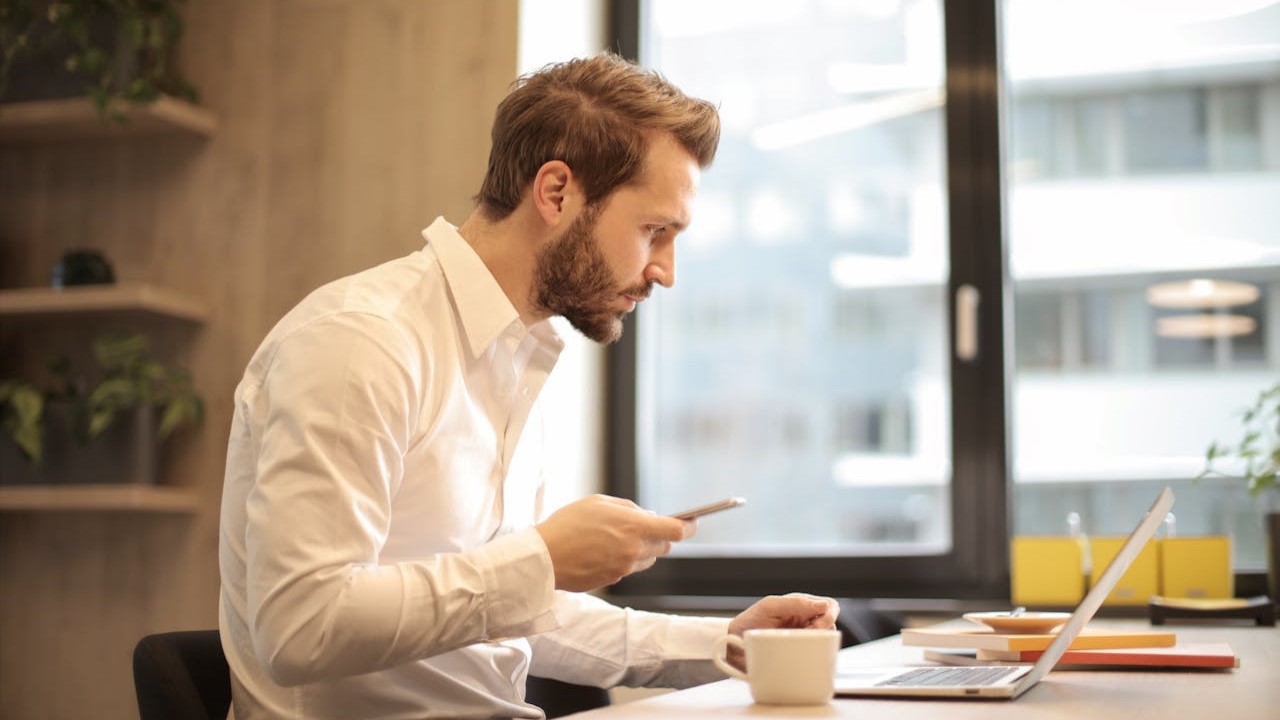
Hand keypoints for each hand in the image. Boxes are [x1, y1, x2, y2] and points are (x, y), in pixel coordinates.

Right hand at [535, 495, 693, 591]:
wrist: (543, 558)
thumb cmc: (568, 524)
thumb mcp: (599, 502)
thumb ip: (628, 508)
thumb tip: (647, 515)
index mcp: (634, 527)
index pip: (676, 531)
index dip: (689, 526)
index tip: (692, 522)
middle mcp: (634, 551)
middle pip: (664, 546)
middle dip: (660, 536)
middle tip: (643, 526)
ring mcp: (624, 569)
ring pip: (647, 559)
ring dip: (642, 549)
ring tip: (615, 538)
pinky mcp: (613, 580)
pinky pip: (629, 569)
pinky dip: (624, 559)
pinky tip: (602, 551)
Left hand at [723, 593, 839, 669]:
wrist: (732, 645)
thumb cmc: (749, 622)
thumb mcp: (769, 607)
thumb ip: (795, 603)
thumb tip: (823, 606)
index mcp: (801, 605)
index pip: (829, 606)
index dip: (828, 615)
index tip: (815, 625)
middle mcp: (805, 620)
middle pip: (831, 623)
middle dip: (825, 630)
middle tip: (808, 635)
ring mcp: (803, 638)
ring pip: (826, 640)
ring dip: (818, 643)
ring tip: (799, 644)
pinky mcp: (800, 654)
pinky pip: (816, 655)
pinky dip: (814, 656)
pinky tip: (803, 656)